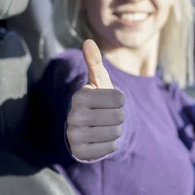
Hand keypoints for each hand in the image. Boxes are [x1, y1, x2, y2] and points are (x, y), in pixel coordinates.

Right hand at [66, 39, 124, 161]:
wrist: (89, 128)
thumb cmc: (99, 101)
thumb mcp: (100, 82)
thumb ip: (95, 62)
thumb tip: (88, 41)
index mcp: (80, 96)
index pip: (118, 99)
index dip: (120, 101)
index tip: (112, 102)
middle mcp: (73, 115)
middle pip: (117, 117)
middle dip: (118, 117)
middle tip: (108, 116)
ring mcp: (74, 135)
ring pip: (114, 133)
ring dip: (116, 130)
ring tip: (106, 127)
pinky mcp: (79, 152)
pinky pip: (109, 148)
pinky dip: (111, 145)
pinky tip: (102, 139)